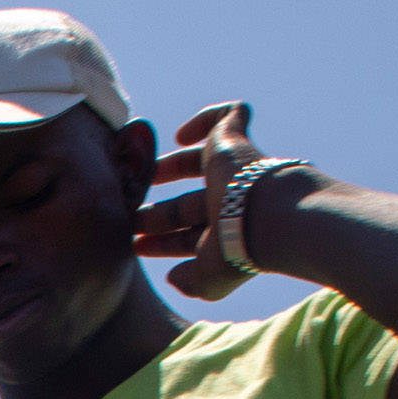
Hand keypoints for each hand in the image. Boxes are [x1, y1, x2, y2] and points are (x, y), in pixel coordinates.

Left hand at [137, 100, 285, 302]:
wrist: (265, 214)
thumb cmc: (238, 250)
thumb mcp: (209, 280)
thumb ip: (190, 283)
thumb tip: (173, 276)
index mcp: (226, 233)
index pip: (190, 234)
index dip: (163, 240)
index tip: (136, 245)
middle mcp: (232, 201)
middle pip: (189, 202)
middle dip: (159, 213)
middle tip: (132, 217)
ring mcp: (236, 170)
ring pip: (199, 161)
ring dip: (168, 168)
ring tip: (142, 175)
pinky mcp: (235, 141)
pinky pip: (228, 115)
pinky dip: (206, 119)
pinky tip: (181, 136)